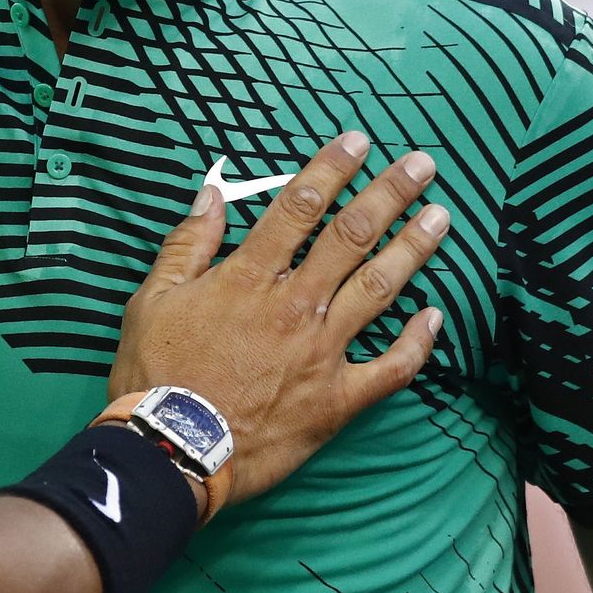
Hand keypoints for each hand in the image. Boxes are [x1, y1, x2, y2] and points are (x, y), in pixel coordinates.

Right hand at [109, 132, 447, 507]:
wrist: (173, 450)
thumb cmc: (155, 373)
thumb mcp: (151, 298)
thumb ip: (187, 244)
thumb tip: (212, 194)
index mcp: (248, 276)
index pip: (299, 207)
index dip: (331, 169)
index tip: (359, 142)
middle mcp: (294, 305)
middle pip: (352, 237)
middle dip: (389, 194)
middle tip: (422, 164)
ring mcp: (322, 352)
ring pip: (379, 290)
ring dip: (413, 249)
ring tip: (441, 217)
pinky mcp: (337, 400)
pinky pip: (390, 369)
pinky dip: (416, 342)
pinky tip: (435, 316)